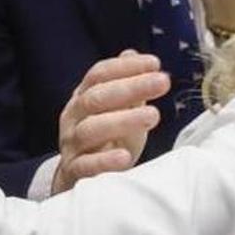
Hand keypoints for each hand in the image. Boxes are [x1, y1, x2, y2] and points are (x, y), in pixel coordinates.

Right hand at [53, 51, 168, 193]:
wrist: (79, 181)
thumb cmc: (105, 142)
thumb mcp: (118, 112)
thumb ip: (125, 86)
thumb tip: (132, 53)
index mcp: (83, 98)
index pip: (99, 74)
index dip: (126, 67)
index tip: (155, 63)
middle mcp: (73, 118)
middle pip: (96, 97)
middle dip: (131, 87)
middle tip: (163, 82)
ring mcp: (71, 145)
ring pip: (91, 129)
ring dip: (123, 120)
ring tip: (153, 115)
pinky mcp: (74, 173)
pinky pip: (85, 165)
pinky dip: (104, 161)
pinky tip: (125, 157)